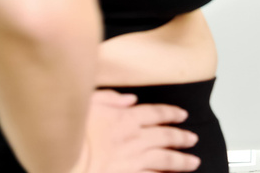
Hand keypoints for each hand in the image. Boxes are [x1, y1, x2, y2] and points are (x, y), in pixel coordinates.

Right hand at [72, 90, 200, 172]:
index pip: (156, 113)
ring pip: (166, 160)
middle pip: (166, 136)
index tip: (182, 115)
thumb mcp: (88, 103)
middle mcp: (135, 139)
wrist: (65, 157)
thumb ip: (111, 98)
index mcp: (126, 118)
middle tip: (193, 139)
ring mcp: (135, 160)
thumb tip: (130, 98)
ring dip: (182, 161)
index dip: (171, 113)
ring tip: (193, 162)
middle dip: (181, 137)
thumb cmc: (72, 130)